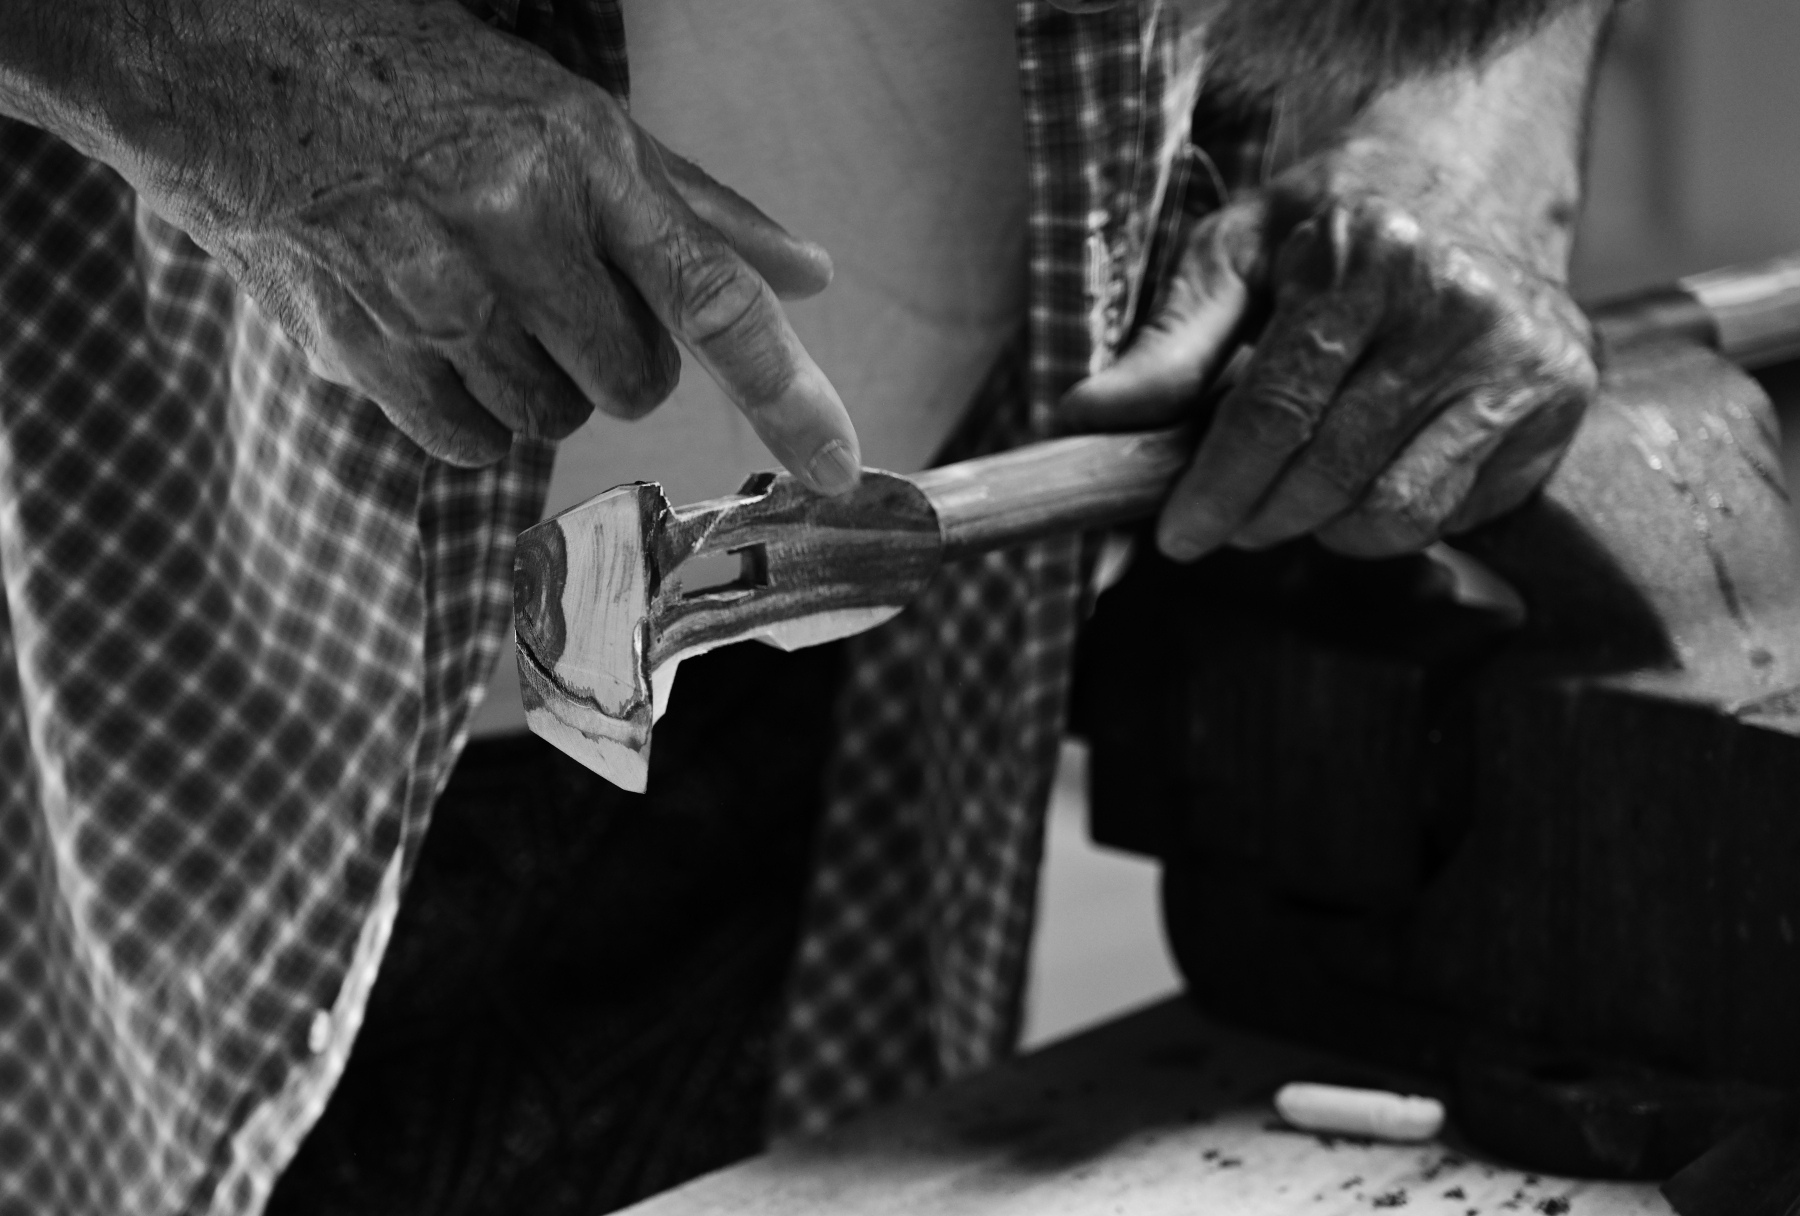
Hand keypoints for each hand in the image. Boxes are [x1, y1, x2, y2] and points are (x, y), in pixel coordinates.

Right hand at [7, 1, 860, 487]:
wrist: (242, 62)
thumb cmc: (434, 91)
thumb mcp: (580, 121)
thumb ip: (703, 212)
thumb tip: (813, 277)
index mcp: (581, 158)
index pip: (710, 297)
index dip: (787, 392)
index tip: (841, 464)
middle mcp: (508, 223)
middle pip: (633, 385)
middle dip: (617, 357)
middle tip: (560, 288)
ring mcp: (426, 291)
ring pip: (551, 420)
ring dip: (540, 382)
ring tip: (483, 297)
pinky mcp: (357, 348)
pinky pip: (470, 444)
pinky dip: (471, 411)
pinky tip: (432, 332)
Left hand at [1061, 6, 1606, 557]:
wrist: (1470, 176)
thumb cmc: (1331, 222)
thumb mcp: (1236, 252)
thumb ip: (1165, 343)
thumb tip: (1083, 417)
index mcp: (1366, 255)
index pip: (1275, 412)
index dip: (1217, 489)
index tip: (1176, 537)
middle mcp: (1456, 304)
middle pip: (1330, 474)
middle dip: (1258, 518)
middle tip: (1226, 520)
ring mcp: (1520, 357)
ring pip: (1394, 513)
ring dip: (1323, 528)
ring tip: (1294, 492)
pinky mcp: (1559, 401)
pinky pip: (1452, 513)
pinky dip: (1390, 519)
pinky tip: (1370, 472)